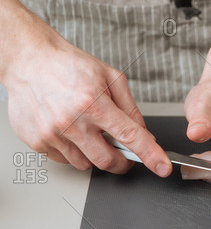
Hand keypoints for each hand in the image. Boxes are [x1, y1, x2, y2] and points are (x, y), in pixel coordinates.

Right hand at [2, 33, 171, 176]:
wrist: (31, 62)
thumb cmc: (70, 66)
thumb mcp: (111, 77)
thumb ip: (130, 107)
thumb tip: (143, 133)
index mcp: (93, 102)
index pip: (130, 136)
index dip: (150, 155)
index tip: (162, 167)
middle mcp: (71, 121)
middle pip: (108, 160)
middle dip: (123, 162)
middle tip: (125, 153)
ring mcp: (52, 134)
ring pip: (86, 164)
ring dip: (96, 154)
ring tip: (91, 131)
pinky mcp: (38, 142)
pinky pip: (65, 160)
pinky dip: (74, 151)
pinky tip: (72, 131)